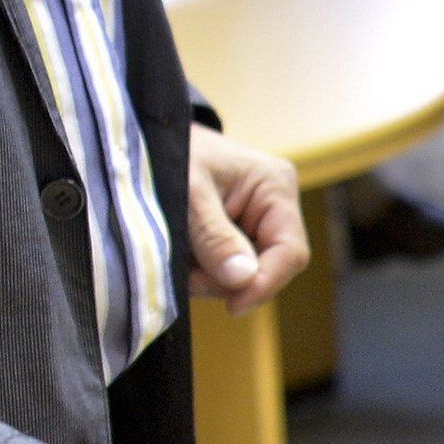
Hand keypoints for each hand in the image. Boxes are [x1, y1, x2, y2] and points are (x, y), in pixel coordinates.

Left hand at [186, 122, 308, 314]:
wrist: (154, 137)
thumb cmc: (173, 152)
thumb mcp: (189, 194)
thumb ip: (215, 237)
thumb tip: (243, 280)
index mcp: (276, 187)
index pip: (290, 252)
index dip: (265, 284)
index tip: (233, 307)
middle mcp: (276, 205)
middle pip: (270, 267)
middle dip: (229, 282)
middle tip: (189, 279)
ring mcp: (259, 220)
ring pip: (248, 273)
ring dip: (213, 279)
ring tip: (180, 262)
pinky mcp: (239, 232)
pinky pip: (232, 267)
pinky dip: (207, 272)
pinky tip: (186, 259)